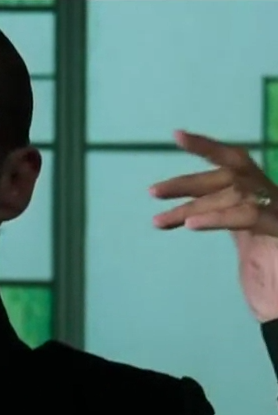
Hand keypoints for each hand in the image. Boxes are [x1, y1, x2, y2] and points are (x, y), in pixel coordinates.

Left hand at [150, 130, 277, 321]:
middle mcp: (275, 198)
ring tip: (159, 221)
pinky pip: (249, 216)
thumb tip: (188, 211)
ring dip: (194, 206)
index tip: (176, 135)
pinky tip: (191, 225)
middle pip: (231, 174)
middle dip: (189, 182)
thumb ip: (224, 220)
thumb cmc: (272, 276)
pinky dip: (219, 217)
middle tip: (152, 192)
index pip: (235, 161)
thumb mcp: (246, 242)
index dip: (208, 146)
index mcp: (265, 195)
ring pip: (235, 194)